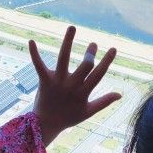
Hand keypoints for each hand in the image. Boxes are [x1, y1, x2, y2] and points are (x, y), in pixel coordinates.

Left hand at [29, 25, 121, 146]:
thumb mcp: (88, 111)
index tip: (113, 49)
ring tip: (72, 27)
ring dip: (68, 41)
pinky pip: (39, 65)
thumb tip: (120, 94)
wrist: (46, 125)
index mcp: (83, 92)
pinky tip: (32, 41)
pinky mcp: (44, 81)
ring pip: (64, 58)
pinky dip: (34, 53)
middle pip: (84, 65)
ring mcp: (58, 82)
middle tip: (93, 45)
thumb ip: (104, 102)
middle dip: (90, 53)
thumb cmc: (68, 118)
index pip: (98, 74)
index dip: (107, 61)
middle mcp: (72, 85)